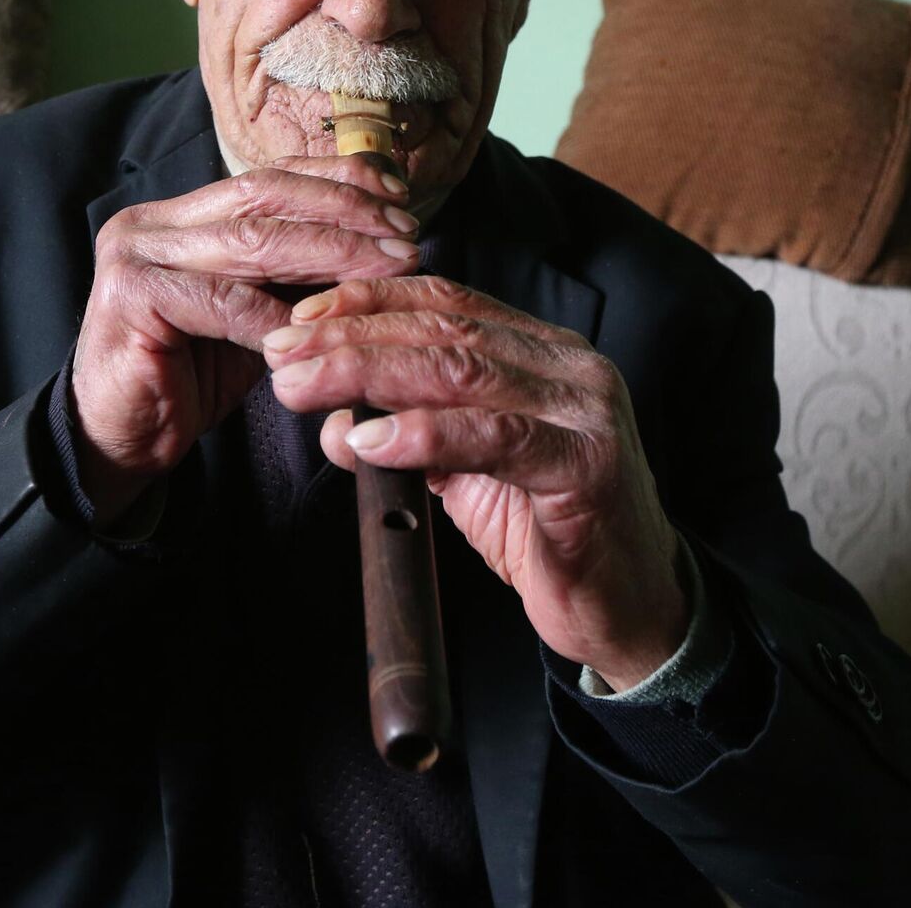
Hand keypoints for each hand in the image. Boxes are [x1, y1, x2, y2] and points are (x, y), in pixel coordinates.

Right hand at [70, 157, 420, 519]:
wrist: (120, 440)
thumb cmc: (189, 378)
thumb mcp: (252, 317)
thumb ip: (293, 277)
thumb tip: (378, 243)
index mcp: (179, 215)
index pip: (268, 179)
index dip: (335, 179)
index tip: (398, 192)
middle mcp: (151, 222)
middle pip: (264, 196)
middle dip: (344, 210)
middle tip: (406, 232)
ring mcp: (135, 254)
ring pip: (252, 241)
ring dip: (331, 251)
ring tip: (389, 265)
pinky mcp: (130, 297)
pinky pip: (225, 302)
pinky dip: (280, 315)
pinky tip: (327, 327)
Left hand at [261, 276, 687, 689]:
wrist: (628, 610)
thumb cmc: (545, 531)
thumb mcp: (466, 470)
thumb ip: (410, 432)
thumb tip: (334, 416)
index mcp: (541, 351)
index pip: (445, 301)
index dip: (366, 302)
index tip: (298, 319)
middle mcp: (568, 366)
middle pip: (445, 328)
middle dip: (350, 336)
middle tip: (282, 354)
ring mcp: (585, 412)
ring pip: (463, 370)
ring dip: (369, 373)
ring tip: (304, 387)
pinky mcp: (588, 468)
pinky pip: (496, 437)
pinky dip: (425, 435)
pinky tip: (372, 440)